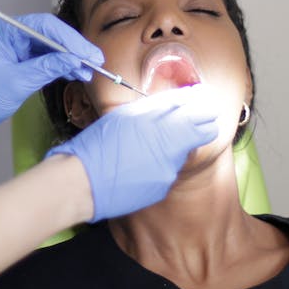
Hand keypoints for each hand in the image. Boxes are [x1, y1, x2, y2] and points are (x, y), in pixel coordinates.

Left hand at [0, 13, 94, 142]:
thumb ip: (48, 67)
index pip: (45, 26)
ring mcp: (17, 48)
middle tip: (95, 60)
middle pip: (51, 35)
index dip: (70, 39)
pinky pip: (47, 59)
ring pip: (51, 47)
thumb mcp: (19, 82)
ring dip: (71, 59)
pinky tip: (77, 73)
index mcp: (5, 31)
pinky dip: (62, 66)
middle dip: (73, 48)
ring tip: (89, 70)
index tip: (88, 53)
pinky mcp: (22, 62)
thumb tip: (76, 60)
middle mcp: (12, 34)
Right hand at [48, 85, 219, 220]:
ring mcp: (169, 173)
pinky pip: (166, 170)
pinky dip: (157, 163)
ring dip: (171, 145)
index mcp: (166, 128)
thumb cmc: (100, 143)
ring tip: (145, 143)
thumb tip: (181, 99)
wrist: (83, 183)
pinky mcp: (160, 189)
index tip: (201, 100)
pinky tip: (137, 162)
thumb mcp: (129, 115)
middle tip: (185, 117)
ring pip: (181, 152)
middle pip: (203, 134)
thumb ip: (159, 107)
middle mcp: (174, 152)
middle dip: (198, 124)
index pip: (205, 115)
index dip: (205, 106)